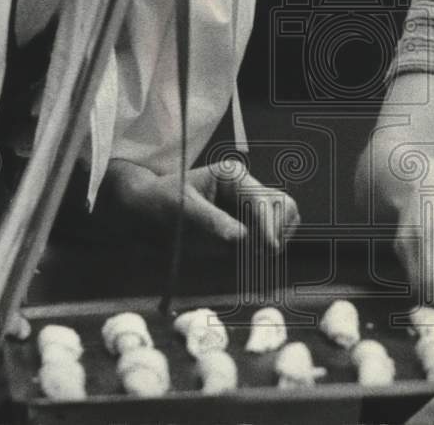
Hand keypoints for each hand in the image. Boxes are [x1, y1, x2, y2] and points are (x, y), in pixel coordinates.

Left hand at [108, 157, 299, 249]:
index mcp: (233, 177)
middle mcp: (247, 188)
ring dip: (276, 238)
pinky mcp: (249, 222)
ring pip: (285, 218)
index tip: (269, 249)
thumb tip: (241, 238)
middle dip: (277, 231)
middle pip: (283, 206)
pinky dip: (270, 244)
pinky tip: (253, 256)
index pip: (265, 200)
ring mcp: (250, 205)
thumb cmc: (162, 201)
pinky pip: (273, 233)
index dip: (269, 225)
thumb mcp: (182, 208)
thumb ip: (211, 221)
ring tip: (256, 256)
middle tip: (261, 255)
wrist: (148, 208)